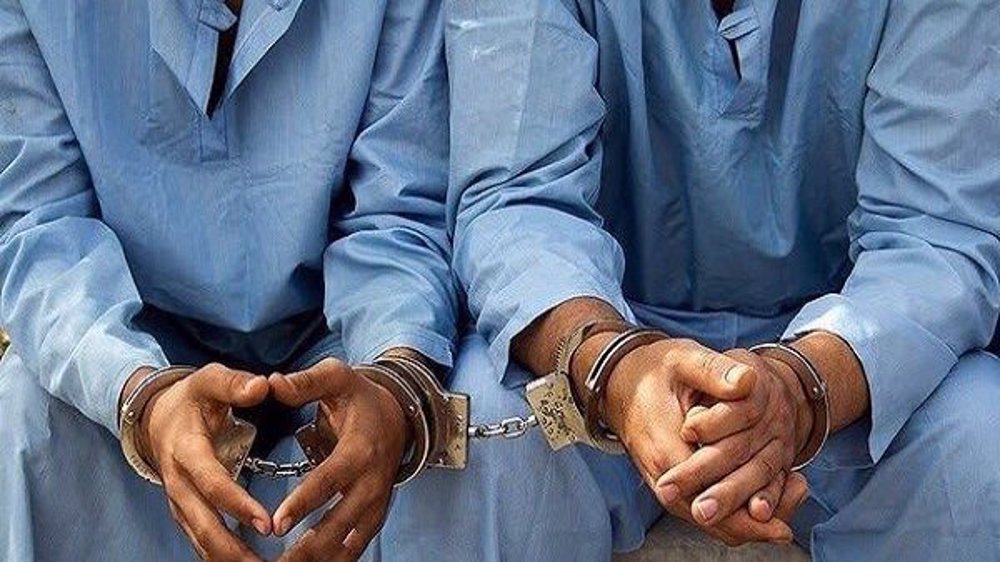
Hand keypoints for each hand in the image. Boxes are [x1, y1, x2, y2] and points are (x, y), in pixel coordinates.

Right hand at [138, 363, 271, 561]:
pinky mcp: (184, 513)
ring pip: (201, 541)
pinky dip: (222, 557)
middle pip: (204, 525)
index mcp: (186, 450)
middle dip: (233, 549)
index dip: (238, 506)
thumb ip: (234, 384)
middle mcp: (178, 483)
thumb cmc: (190, 398)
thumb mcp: (209, 380)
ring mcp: (179, 502)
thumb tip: (264, 386)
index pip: (212, 484)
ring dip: (229, 559)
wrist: (153, 417)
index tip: (267, 523)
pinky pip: (201, 541)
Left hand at [269, 358, 410, 561]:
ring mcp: (375, 502)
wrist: (399, 415)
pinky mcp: (374, 515)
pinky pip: (355, 547)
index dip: (304, 502)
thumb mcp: (337, 377)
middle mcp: (371, 482)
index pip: (329, 480)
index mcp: (359, 449)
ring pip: (348, 542)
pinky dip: (334, 561)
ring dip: (318, 560)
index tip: (277, 523)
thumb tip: (272, 383)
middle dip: (307, 546)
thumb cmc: (360, 396)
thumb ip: (306, 382)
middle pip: (339, 522)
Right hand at [600, 338, 803, 545]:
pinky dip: (731, 515)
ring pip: (707, 521)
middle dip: (750, 527)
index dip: (742, 507)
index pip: (705, 494)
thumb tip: (748, 381)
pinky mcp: (671, 484)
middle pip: (709, 519)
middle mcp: (663, 475)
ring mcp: (665, 483)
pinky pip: (701, 510)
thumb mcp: (682, 358)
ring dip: (742, 524)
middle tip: (784, 529)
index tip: (775, 519)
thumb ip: (714, 370)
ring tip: (779, 521)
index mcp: (666, 448)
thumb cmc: (652, 369)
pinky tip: (759, 504)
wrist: (619, 381)